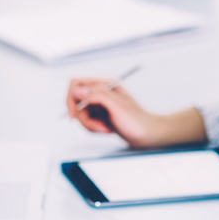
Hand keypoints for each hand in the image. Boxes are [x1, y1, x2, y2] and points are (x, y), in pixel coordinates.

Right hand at [65, 78, 206, 148]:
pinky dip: (93, 128)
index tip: (73, 114)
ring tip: (106, 129)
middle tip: (97, 127)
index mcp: (105, 83)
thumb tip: (78, 91)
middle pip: (76, 101)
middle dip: (83, 117)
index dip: (71, 98)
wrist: (147, 135)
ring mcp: (99, 103)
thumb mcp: (117, 108)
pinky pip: (86, 120)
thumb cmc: (136, 121)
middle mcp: (100, 91)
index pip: (76, 83)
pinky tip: (107, 130)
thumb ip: (97, 96)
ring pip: (80, 113)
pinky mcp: (100, 114)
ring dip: (90, 125)